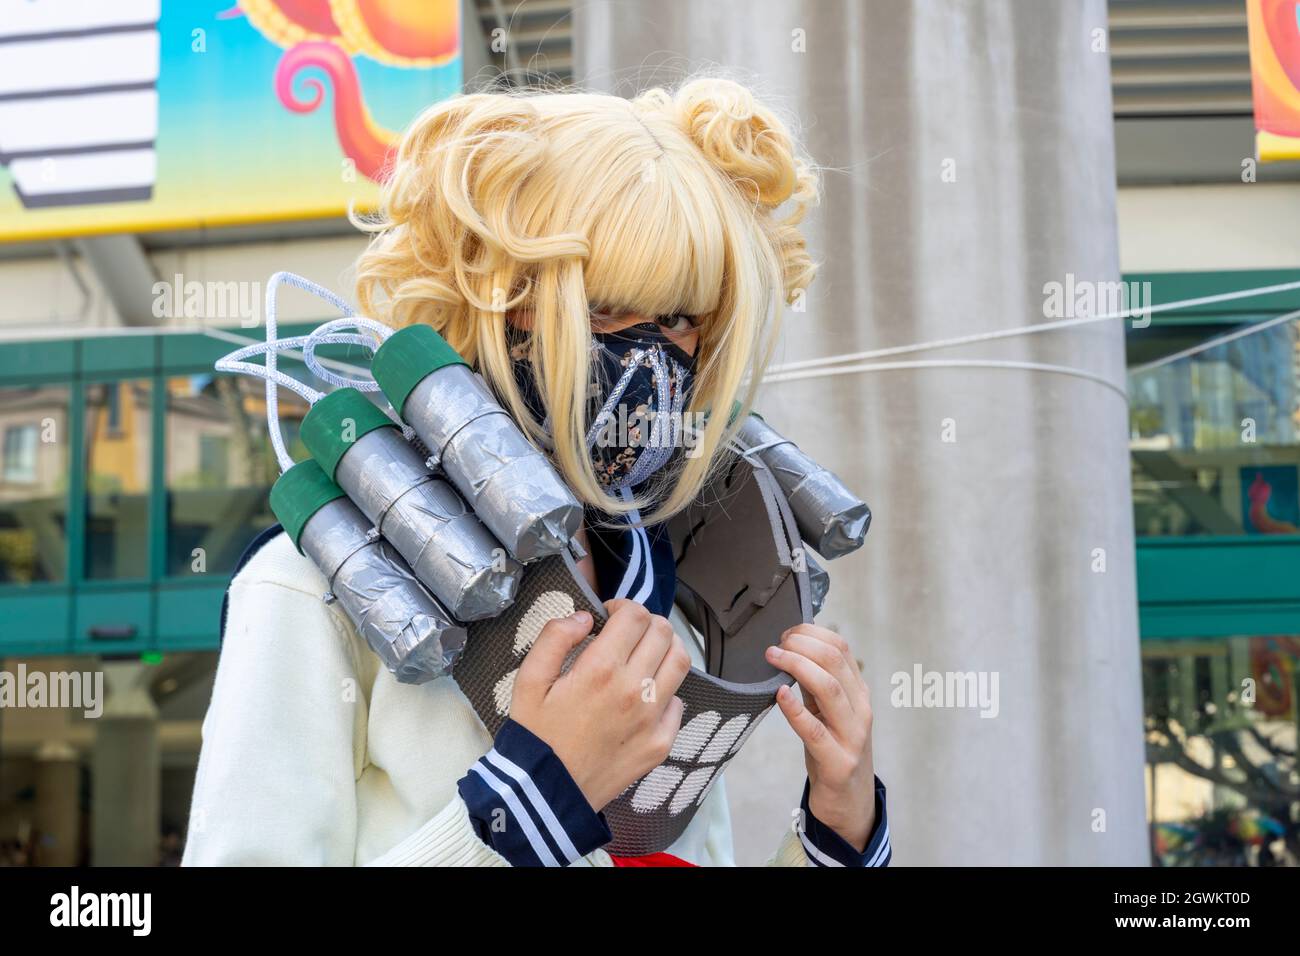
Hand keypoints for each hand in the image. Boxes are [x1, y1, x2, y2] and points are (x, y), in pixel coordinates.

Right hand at [509, 599, 690, 810]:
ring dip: (665, 648)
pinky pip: (678, 702)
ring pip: (680, 662)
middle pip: (663, 632)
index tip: (611, 615)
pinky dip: (666, 690)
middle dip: (646, 623)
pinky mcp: (661, 742)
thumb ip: (554, 638)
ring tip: (645, 654)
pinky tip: (645, 694)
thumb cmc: (536, 735)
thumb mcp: (529, 680)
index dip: (624, 606)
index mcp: (600, 669)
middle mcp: (634, 690)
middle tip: (628, 633)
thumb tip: (585, 617)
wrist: (547, 794)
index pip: (635, 616)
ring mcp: (653, 718)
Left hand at [765, 624, 875, 850]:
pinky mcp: (837, 762)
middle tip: (775, 645)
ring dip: (797, 666)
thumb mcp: (828, 712)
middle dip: (801, 645)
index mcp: (858, 693)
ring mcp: (852, 736)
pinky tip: (780, 694)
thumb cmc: (834, 751)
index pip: (841, 648)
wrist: (850, 802)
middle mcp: (860, 710)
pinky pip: (815, 730)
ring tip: (773, 658)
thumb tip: (791, 651)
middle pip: (835, 662)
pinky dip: (795, 710)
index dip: (812, 633)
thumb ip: (815, 685)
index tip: (786, 633)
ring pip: (829, 689)